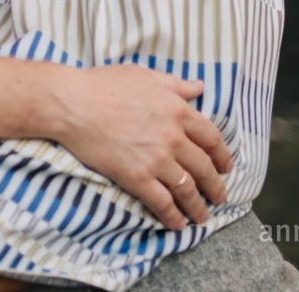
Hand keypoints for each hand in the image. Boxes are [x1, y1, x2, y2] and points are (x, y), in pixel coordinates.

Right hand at [45, 64, 231, 229]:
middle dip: (215, 186)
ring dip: (197, 206)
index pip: (211, 138)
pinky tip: (177, 224)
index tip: (225, 166)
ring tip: (201, 217)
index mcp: (177, 110)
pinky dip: (173, 216)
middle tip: (219, 196)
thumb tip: (198, 87)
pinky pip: (162, 202)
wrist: (73, 104)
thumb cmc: (104, 84)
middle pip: (203, 167)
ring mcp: (156, 159)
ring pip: (187, 189)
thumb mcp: (144, 75)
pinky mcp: (137, 177)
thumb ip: (174, 84)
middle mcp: (173, 137)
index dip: (222, 155)